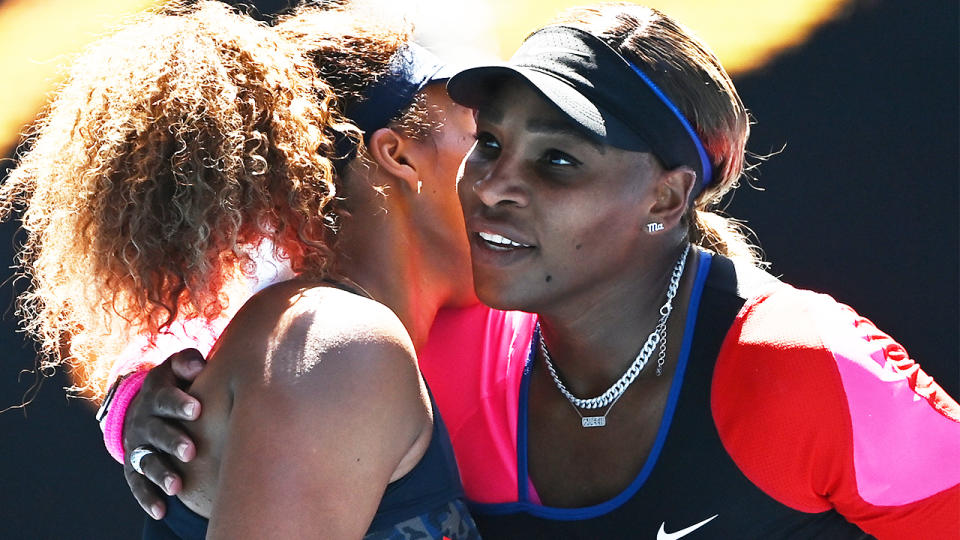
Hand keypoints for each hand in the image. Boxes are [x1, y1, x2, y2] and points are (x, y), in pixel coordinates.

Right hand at [122, 348, 205, 519]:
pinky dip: (148, 498)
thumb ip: (187, 362)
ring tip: (177, 487)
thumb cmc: (176, 386)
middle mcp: (144, 421)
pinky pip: (138, 485)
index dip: (180, 403)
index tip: (197, 409)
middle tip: (191, 451)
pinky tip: (162, 510)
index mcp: (156, 395)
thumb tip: (198, 365)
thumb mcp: (176, 369)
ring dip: (161, 474)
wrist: (143, 407)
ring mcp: (138, 446)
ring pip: (147, 461)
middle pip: (157, 432)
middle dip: (173, 441)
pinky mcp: (134, 469)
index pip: (165, 398)